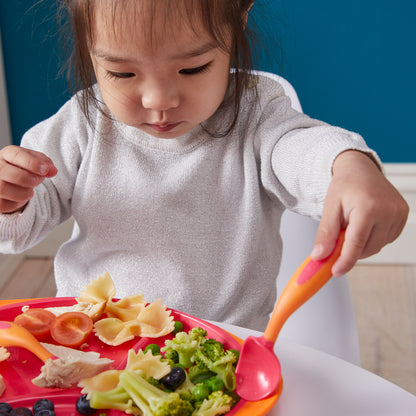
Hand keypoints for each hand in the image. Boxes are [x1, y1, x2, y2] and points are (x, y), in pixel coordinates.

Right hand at [0, 145, 57, 213]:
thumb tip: (53, 170)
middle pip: (8, 172)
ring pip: (4, 188)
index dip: (32, 163)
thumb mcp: (35, 162)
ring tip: (30, 192)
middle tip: (38, 181)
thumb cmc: (23, 170)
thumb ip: (45, 163)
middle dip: (29, 179)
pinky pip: (3, 203)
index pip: (16, 154)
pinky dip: (16, 203)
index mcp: (6, 154)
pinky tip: (19, 198)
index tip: (45, 170)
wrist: (11, 183)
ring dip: (23, 192)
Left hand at [311, 150, 408, 275]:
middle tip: (338, 243)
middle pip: (368, 248)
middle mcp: (388, 210)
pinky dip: (373, 238)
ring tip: (351, 226)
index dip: (345, 261)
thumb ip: (326, 234)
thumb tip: (319, 257)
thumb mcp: (330, 208)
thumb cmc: (343, 186)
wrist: (359, 168)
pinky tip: (365, 225)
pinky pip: (386, 238)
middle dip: (351, 251)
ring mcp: (399, 213)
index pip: (356, 244)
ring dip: (362, 245)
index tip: (335, 272)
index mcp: (368, 207)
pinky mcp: (403, 215)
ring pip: (377, 245)